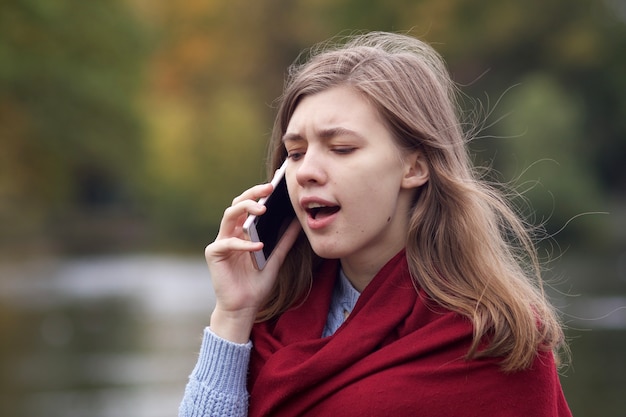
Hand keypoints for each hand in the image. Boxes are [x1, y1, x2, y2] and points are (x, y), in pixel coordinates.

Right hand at [205, 183, 300, 342]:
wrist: (245, 307)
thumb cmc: (257, 284)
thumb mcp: (276, 258)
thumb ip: (284, 240)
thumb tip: (298, 222)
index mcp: (242, 231)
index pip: (248, 205)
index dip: (259, 193)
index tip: (276, 184)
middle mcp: (230, 232)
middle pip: (237, 204)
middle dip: (252, 194)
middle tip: (269, 189)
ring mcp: (220, 242)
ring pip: (228, 215)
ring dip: (245, 209)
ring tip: (262, 210)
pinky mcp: (214, 254)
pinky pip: (227, 242)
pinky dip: (243, 243)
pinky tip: (258, 246)